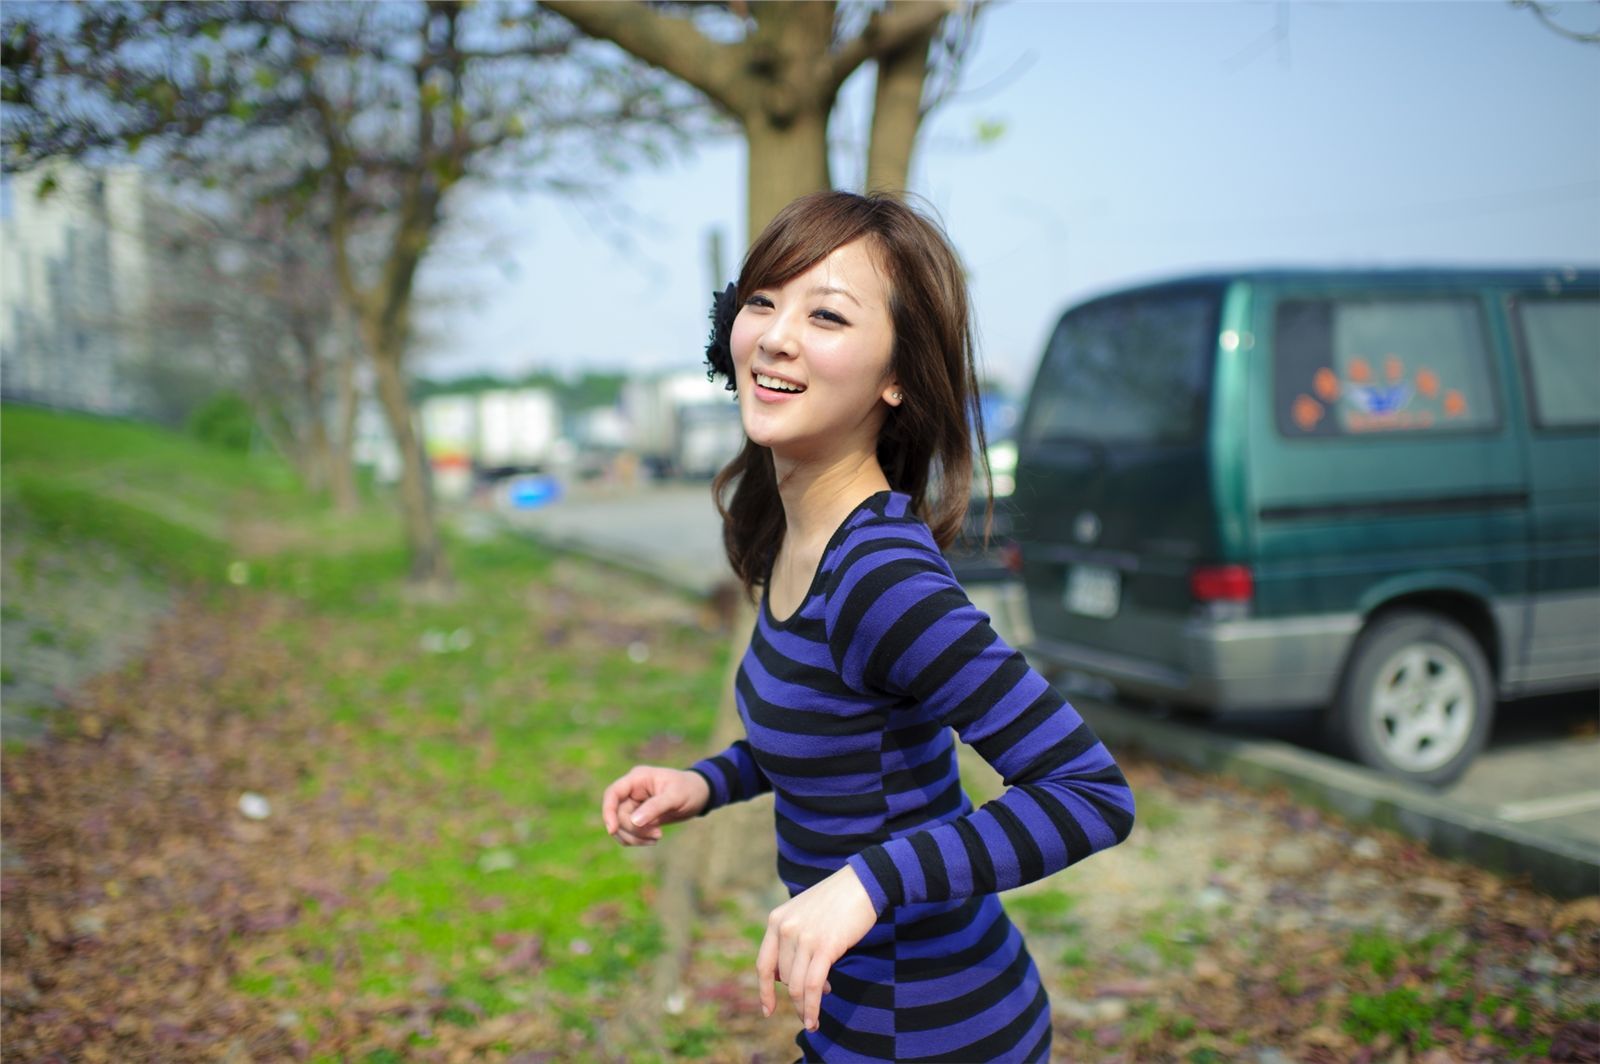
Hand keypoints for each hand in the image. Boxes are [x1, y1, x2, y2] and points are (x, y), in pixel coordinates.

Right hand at [600, 765, 709, 846]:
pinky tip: (654, 839)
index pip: (613, 793)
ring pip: (621, 825)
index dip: (608, 811)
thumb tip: (634, 821)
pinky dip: (637, 839)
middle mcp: (632, 790)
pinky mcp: (638, 816)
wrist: (699, 795)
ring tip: (657, 838)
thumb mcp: (675, 797)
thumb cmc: (689, 789)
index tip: (613, 830)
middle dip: (633, 829)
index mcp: (637, 778)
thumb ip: (655, 807)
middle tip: (657, 835)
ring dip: (635, 837)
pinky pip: (628, 831)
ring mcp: (633, 804)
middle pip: (617, 814)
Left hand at [756, 864, 878, 1031]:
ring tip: (812, 1021)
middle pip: (783, 978)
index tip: (768, 1010)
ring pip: (796, 986)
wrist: (862, 884)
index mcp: (776, 920)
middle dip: (795, 999)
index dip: (765, 991)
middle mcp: (785, 929)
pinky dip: (812, 1007)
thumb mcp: (803, 914)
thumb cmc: (836, 901)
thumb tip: (789, 979)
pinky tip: (814, 1019)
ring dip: (803, 1008)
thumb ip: (792, 940)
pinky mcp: (825, 946)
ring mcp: (804, 937)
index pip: (764, 964)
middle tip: (808, 1010)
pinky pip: (812, 986)